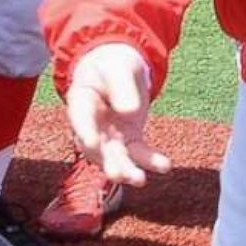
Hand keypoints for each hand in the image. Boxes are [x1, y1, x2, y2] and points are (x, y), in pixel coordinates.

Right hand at [65, 43, 171, 185]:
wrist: (118, 69)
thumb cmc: (113, 66)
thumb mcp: (118, 68)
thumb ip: (122, 87)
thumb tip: (130, 113)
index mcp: (81, 101)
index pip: (80, 118)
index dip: (84, 131)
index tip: (91, 143)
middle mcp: (92, 124)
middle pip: (97, 147)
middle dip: (107, 162)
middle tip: (116, 174)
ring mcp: (109, 135)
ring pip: (116, 156)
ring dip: (126, 170)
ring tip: (139, 180)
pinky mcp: (128, 139)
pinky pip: (138, 153)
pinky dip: (150, 161)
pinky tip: (164, 166)